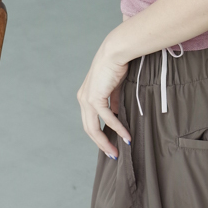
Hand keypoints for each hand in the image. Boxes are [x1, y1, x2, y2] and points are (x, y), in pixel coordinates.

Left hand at [77, 39, 131, 157]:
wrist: (116, 52)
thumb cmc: (117, 65)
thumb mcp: (114, 88)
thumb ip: (114, 102)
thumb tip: (117, 115)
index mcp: (85, 96)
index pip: (90, 121)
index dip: (99, 135)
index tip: (111, 145)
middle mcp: (83, 99)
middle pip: (89, 129)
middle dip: (101, 144)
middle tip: (113, 155)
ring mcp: (87, 99)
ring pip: (93, 128)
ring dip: (106, 142)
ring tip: (117, 152)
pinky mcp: (95, 97)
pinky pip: (106, 118)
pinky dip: (117, 128)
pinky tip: (125, 136)